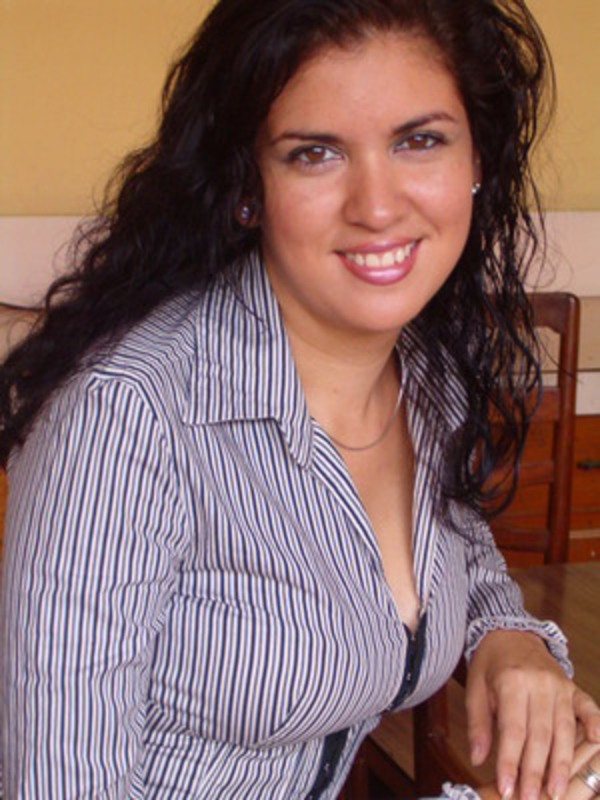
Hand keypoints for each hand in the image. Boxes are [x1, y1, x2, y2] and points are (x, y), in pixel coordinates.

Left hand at [466, 630, 599, 799]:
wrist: (510, 633)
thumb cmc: (490, 664)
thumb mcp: (475, 688)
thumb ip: (478, 724)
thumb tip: (479, 759)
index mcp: (512, 682)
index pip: (513, 730)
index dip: (510, 762)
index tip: (506, 789)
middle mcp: (539, 684)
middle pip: (540, 735)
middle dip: (535, 771)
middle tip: (530, 799)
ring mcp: (560, 685)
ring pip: (564, 730)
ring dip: (561, 764)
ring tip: (557, 791)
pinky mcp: (572, 686)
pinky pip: (587, 706)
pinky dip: (594, 723)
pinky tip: (596, 741)